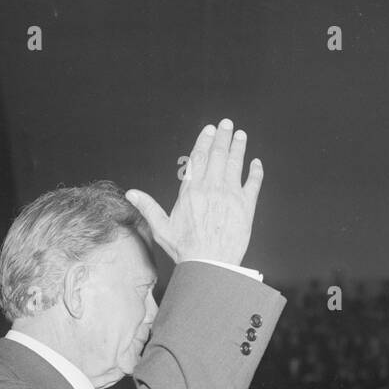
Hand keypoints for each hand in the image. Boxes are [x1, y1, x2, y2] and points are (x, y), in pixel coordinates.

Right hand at [124, 118, 262, 266]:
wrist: (210, 264)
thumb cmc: (186, 250)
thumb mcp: (162, 228)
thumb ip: (148, 207)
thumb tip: (132, 194)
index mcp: (191, 191)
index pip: (198, 158)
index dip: (204, 141)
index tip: (209, 130)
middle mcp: (211, 188)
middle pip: (217, 155)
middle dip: (223, 137)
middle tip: (227, 124)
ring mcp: (230, 195)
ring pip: (235, 163)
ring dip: (238, 147)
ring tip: (241, 135)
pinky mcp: (246, 206)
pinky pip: (253, 183)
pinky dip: (256, 171)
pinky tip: (256, 163)